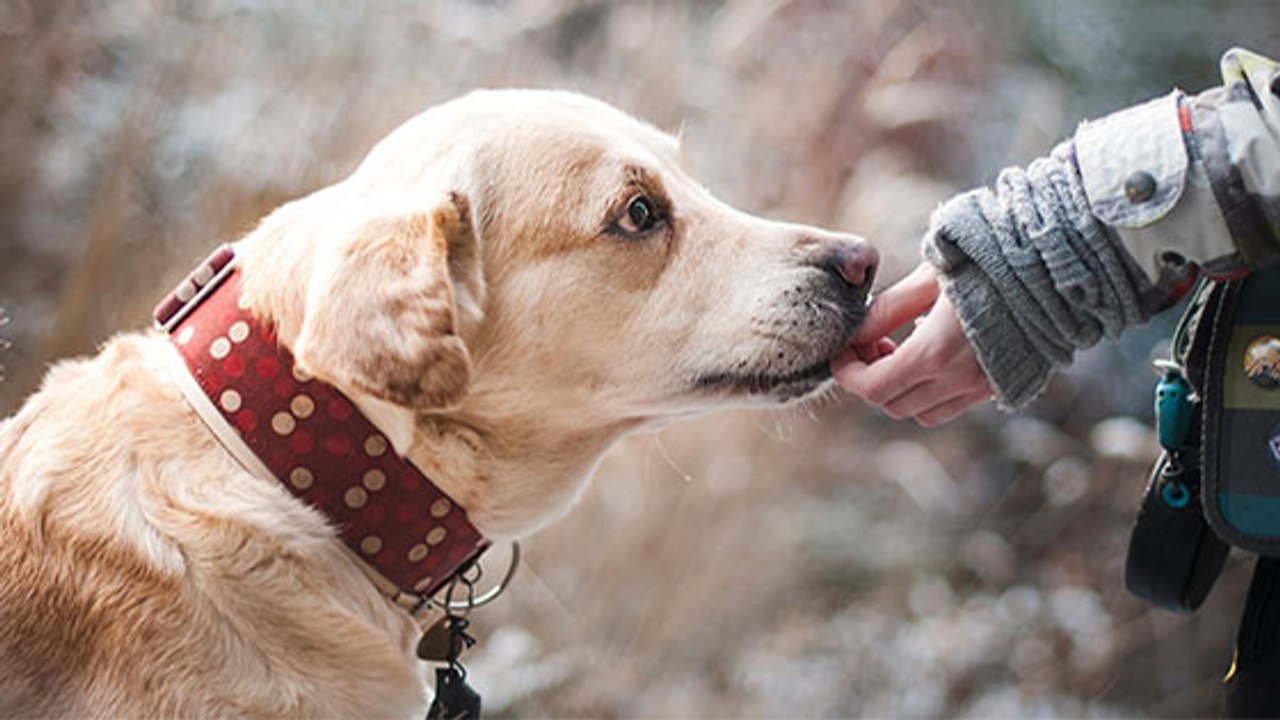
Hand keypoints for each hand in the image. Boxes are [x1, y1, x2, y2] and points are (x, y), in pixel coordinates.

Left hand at [832, 262, 992, 425]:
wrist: (1058, 265)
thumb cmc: (989, 259)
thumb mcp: (929, 277)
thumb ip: (887, 309)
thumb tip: (854, 332)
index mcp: (936, 352)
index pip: (872, 388)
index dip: (847, 373)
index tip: (842, 351)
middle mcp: (960, 380)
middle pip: (892, 405)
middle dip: (871, 379)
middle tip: (871, 343)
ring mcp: (983, 387)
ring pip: (922, 412)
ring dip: (901, 389)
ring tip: (900, 348)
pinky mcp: (1002, 385)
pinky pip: (952, 405)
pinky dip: (931, 391)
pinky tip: (934, 351)